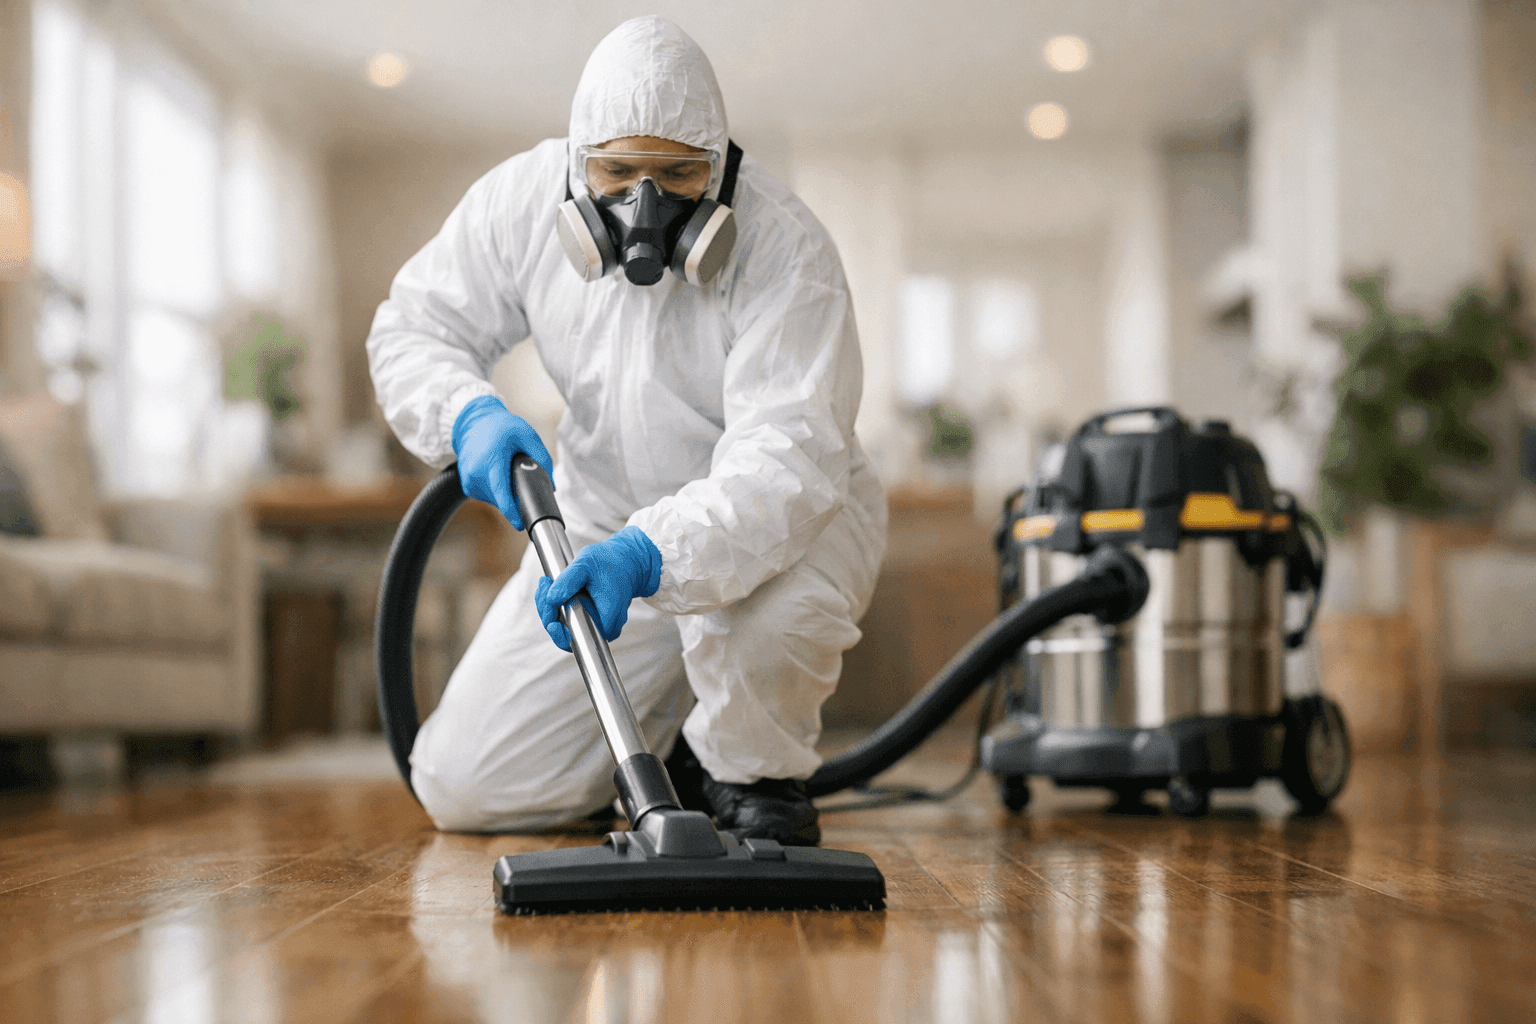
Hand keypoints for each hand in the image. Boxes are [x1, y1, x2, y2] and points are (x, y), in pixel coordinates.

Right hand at [451, 395, 553, 529]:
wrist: (475, 422)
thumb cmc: (502, 427)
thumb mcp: (528, 436)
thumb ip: (542, 458)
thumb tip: (551, 486)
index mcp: (491, 459)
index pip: (500, 491)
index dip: (511, 510)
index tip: (520, 525)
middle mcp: (476, 471)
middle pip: (501, 498)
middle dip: (516, 496)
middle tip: (521, 478)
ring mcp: (469, 479)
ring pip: (495, 499)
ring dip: (506, 492)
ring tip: (506, 470)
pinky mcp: (467, 485)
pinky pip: (487, 496)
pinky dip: (497, 491)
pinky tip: (498, 475)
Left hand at [536, 526, 661, 650]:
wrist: (626, 562)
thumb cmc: (609, 562)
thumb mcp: (586, 564)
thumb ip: (568, 581)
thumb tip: (552, 599)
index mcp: (607, 617)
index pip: (576, 638)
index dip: (557, 630)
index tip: (549, 606)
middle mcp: (606, 628)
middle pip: (567, 636)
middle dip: (550, 613)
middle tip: (545, 585)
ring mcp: (601, 627)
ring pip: (568, 629)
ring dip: (551, 609)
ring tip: (547, 583)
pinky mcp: (595, 621)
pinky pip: (572, 622)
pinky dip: (558, 607)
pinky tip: (552, 589)